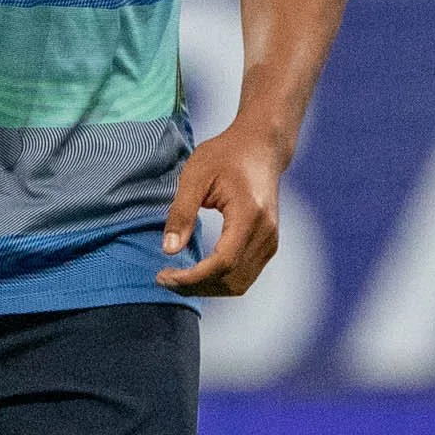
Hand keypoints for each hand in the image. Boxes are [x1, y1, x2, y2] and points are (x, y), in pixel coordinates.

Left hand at [155, 122, 284, 295]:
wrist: (261, 146)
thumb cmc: (226, 154)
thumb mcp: (195, 175)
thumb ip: (181, 213)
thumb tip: (168, 250)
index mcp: (249, 215)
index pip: (222, 263)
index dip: (192, 278)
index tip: (163, 276)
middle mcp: (266, 233)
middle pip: (230, 279)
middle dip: (195, 287)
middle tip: (164, 279)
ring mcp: (271, 240)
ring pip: (239, 284)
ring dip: (207, 288)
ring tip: (177, 278)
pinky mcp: (268, 243)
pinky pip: (245, 275)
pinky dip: (219, 281)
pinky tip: (197, 272)